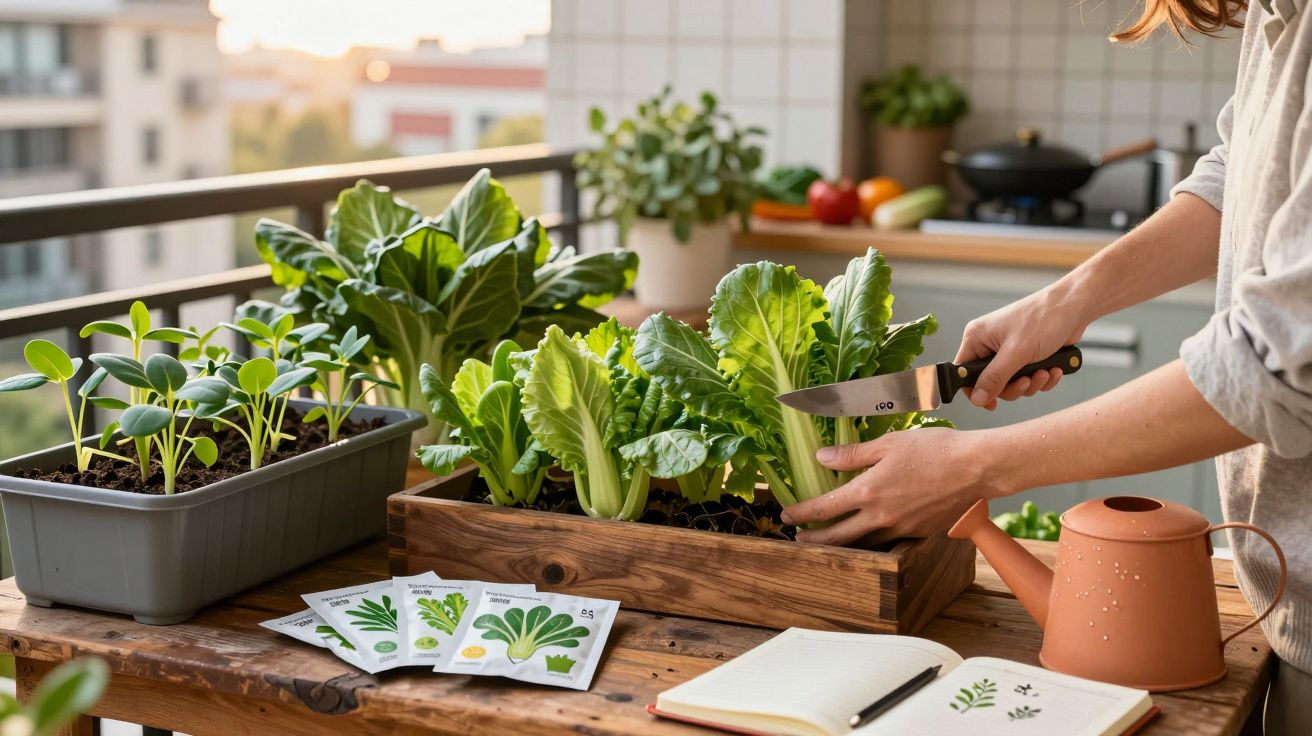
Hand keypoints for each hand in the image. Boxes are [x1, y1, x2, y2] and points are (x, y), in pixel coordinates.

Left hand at [780, 428, 1010, 545]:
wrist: (978, 468)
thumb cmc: (936, 450)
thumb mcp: (888, 443)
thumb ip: (852, 454)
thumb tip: (821, 458)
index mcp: (868, 491)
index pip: (823, 507)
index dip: (801, 513)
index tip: (787, 515)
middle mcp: (881, 516)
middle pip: (838, 537)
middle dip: (814, 539)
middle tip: (799, 538)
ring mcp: (901, 528)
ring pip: (863, 543)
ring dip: (842, 543)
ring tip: (829, 539)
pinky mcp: (919, 534)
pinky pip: (888, 541)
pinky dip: (872, 540)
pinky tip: (868, 534)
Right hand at [958, 286, 1091, 408]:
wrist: (1075, 306)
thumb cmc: (1043, 318)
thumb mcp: (1016, 353)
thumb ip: (995, 378)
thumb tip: (977, 399)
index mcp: (977, 338)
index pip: (964, 373)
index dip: (976, 391)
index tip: (992, 403)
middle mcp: (989, 344)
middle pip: (990, 383)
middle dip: (1013, 387)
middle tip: (1026, 382)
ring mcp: (1009, 350)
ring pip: (1011, 383)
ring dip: (1031, 383)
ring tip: (1045, 373)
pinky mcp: (1027, 355)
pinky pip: (1028, 378)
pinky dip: (1042, 378)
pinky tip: (1054, 369)